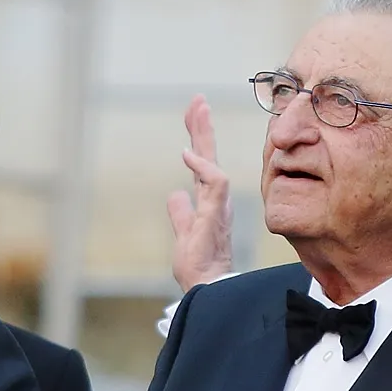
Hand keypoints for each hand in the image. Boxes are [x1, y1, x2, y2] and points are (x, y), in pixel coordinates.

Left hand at [165, 96, 236, 291]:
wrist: (207, 289)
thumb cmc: (199, 267)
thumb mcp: (185, 234)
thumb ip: (180, 213)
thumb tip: (175, 194)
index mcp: (208, 201)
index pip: (203, 163)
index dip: (199, 139)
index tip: (194, 113)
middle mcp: (215, 199)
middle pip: (209, 156)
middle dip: (202, 127)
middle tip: (198, 101)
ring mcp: (216, 205)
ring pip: (213, 162)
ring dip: (204, 136)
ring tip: (198, 112)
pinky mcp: (216, 214)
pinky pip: (214, 183)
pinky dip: (202, 167)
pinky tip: (187, 153)